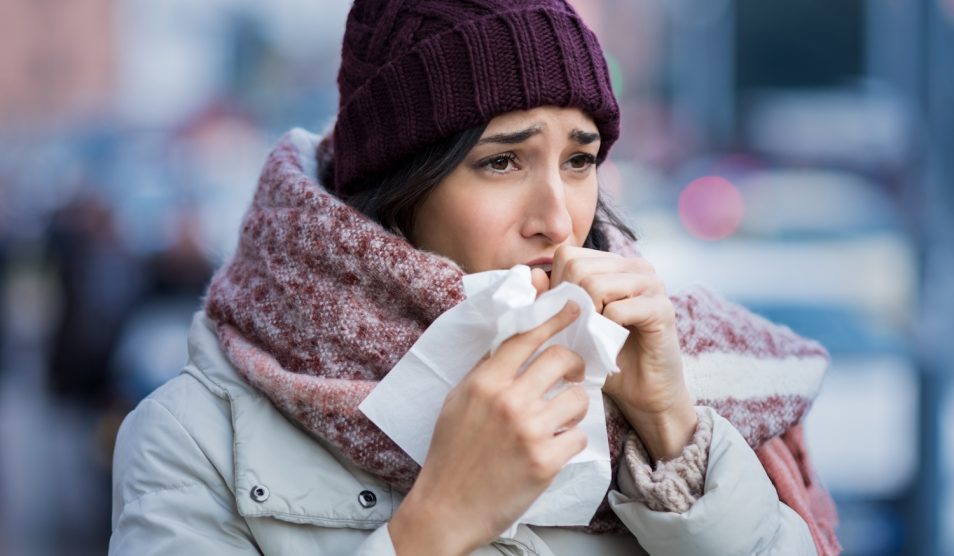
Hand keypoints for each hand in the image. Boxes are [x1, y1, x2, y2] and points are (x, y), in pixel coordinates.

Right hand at [389, 302, 588, 555]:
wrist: (446, 508)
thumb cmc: (450, 454)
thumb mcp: (457, 401)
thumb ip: (485, 371)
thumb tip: (513, 342)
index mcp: (484, 382)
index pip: (526, 338)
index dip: (553, 318)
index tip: (573, 308)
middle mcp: (508, 401)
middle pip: (560, 360)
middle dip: (574, 365)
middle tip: (572, 375)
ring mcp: (529, 431)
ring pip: (577, 399)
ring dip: (574, 407)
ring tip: (561, 419)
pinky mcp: (545, 461)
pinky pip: (578, 437)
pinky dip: (571, 441)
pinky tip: (555, 448)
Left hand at [548, 245, 696, 461]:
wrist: (644, 393)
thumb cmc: (605, 356)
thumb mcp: (571, 325)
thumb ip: (551, 299)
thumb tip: (533, 275)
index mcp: (614, 264)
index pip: (569, 255)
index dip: (558, 287)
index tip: (567, 316)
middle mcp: (636, 266)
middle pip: (578, 268)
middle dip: (570, 304)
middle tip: (582, 330)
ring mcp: (652, 284)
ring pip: (595, 285)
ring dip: (587, 319)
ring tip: (596, 336)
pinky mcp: (662, 308)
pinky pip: (617, 310)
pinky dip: (606, 331)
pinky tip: (613, 342)